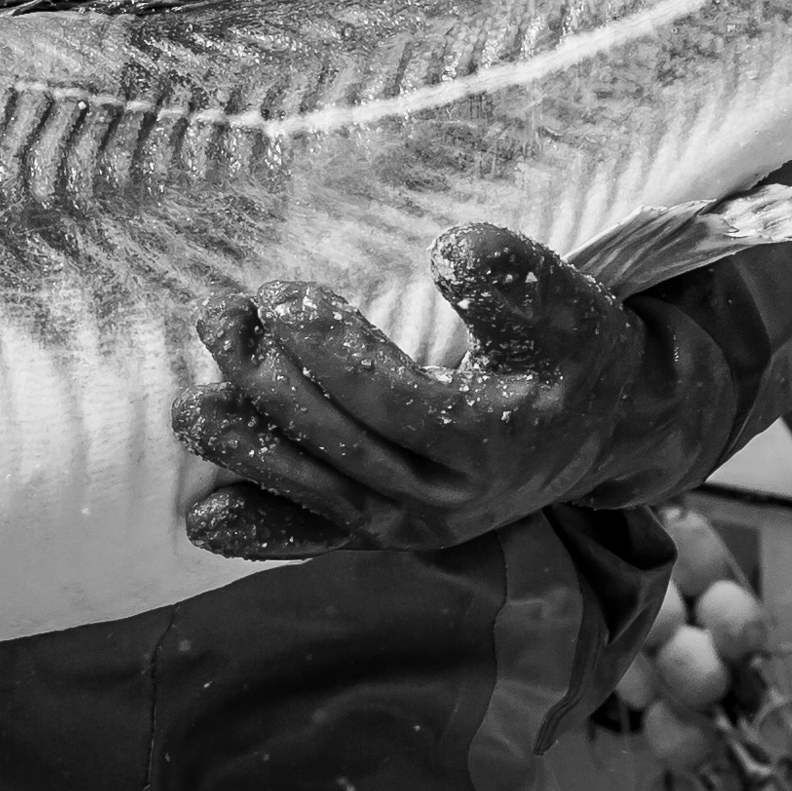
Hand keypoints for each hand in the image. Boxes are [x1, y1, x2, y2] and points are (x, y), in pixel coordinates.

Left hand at [182, 224, 684, 564]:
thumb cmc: (576, 351)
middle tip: (219, 319)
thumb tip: (451, 251)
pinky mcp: (395, 535)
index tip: (278, 297)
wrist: (601, 427)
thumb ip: (517, 279)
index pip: (394, 400)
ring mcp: (417, 528)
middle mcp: (449, 502)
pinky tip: (204, 519)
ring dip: (251, 454)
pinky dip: (265, 532)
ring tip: (190, 408)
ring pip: (323, 494)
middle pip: (344, 447)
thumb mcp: (569, 305)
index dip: (331, 353)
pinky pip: (323, 539)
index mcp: (489, 444)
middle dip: (272, 386)